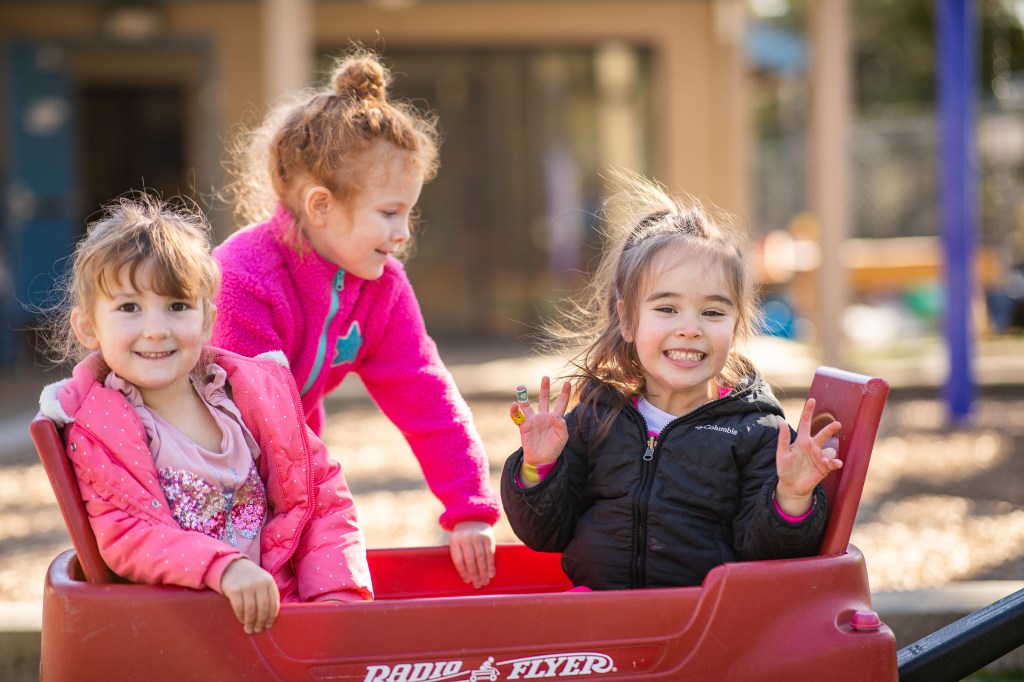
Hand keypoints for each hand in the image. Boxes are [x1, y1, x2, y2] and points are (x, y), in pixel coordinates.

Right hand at [220, 558, 279, 633]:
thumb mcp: (263, 581)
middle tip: (258, 630)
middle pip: (263, 608)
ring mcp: (246, 586)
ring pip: (251, 610)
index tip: (268, 626)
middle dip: (261, 622)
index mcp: (269, 582)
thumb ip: (268, 594)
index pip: (273, 603)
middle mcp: (259, 583)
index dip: (271, 617)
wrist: (232, 566)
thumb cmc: (251, 578)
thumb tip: (272, 616)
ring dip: (250, 622)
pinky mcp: (234, 590)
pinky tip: (242, 621)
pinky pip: (239, 608)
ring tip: (249, 629)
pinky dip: (241, 617)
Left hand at [449, 521, 495, 588]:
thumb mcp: (456, 542)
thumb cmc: (463, 536)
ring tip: (485, 582)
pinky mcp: (488, 537)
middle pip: (470, 560)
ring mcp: (477, 537)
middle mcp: (466, 538)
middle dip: (475, 575)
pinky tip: (491, 573)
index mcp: (455, 541)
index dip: (463, 572)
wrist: (473, 517)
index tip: (467, 581)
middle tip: (477, 585)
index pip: (458, 560)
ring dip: (484, 572)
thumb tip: (466, 577)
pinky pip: (490, 554)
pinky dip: (491, 565)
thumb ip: (459, 555)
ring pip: (481, 558)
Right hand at [509, 376, 570, 467]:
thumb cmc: (554, 449)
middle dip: (545, 388)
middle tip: (545, 377)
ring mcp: (533, 420)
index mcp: (555, 419)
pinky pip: (517, 417)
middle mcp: (544, 417)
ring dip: (523, 397)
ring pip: (528, 405)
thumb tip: (554, 415)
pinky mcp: (524, 426)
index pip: (561, 404)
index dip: (564, 394)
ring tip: (521, 387)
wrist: (541, 459)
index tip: (568, 383)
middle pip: (544, 399)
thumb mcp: (562, 438)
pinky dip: (514, 411)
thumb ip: (561, 426)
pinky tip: (514, 405)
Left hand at [775, 398, 841, 515]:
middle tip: (837, 424)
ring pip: (829, 449)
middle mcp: (812, 447)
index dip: (808, 412)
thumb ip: (783, 439)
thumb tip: (782, 423)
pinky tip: (835, 463)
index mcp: (801, 441)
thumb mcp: (781, 454)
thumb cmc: (785, 469)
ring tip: (827, 459)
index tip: (812, 400)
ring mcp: (819, 457)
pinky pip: (833, 462)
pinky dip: (835, 462)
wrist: (791, 486)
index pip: (805, 423)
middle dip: (830, 429)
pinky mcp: (824, 467)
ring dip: (830, 452)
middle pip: (822, 434)